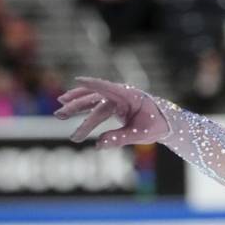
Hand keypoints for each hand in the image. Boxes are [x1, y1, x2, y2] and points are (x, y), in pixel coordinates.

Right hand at [54, 77, 169, 148]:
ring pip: (92, 101)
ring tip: (59, 112)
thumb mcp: (140, 134)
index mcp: (130, 96)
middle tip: (59, 115)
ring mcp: (116, 99)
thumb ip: (120, 138)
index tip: (79, 79)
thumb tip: (97, 145)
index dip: (94, 84)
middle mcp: (121, 95)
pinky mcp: (113, 104)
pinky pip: (94, 104)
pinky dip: (82, 105)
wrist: (165, 122)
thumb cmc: (155, 126)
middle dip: (77, 107)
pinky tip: (67, 105)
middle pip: (95, 100)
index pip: (109, 88)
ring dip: (75, 105)